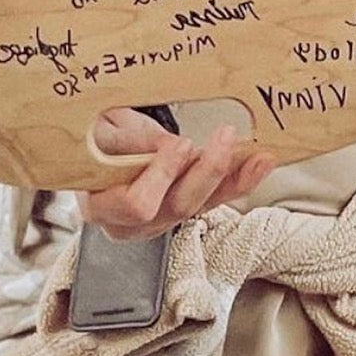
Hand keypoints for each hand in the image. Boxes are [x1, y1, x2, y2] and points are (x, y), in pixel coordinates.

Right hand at [83, 107, 275, 240]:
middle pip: (177, 207)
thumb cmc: (96, 141)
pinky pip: (216, 199)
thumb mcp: (103, 132)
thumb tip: (168, 147)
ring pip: (201, 205)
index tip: (179, 144)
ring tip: (255, 153)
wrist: (101, 146)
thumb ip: (128, 142)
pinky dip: (240, 180)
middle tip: (222, 138)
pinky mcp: (185, 210)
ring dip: (232, 176)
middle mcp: (132, 223)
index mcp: (102, 206)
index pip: (135, 204)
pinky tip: (259, 164)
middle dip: (206, 172)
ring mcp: (162, 220)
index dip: (161, 175)